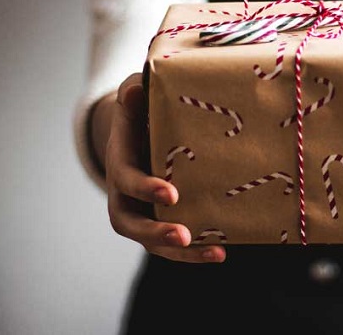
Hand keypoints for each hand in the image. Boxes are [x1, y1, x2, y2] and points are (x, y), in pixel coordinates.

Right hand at [105, 72, 225, 262]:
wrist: (139, 130)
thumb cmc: (141, 111)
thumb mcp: (136, 97)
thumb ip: (135, 94)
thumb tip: (135, 90)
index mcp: (120, 162)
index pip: (127, 180)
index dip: (146, 188)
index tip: (172, 193)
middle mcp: (125, 193)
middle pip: (130, 223)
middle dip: (156, 232)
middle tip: (183, 235)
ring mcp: (141, 210)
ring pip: (151, 241)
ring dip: (181, 252)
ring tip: (215, 252)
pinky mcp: (160, 219)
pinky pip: (172, 242)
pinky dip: (194, 251)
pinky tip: (222, 250)